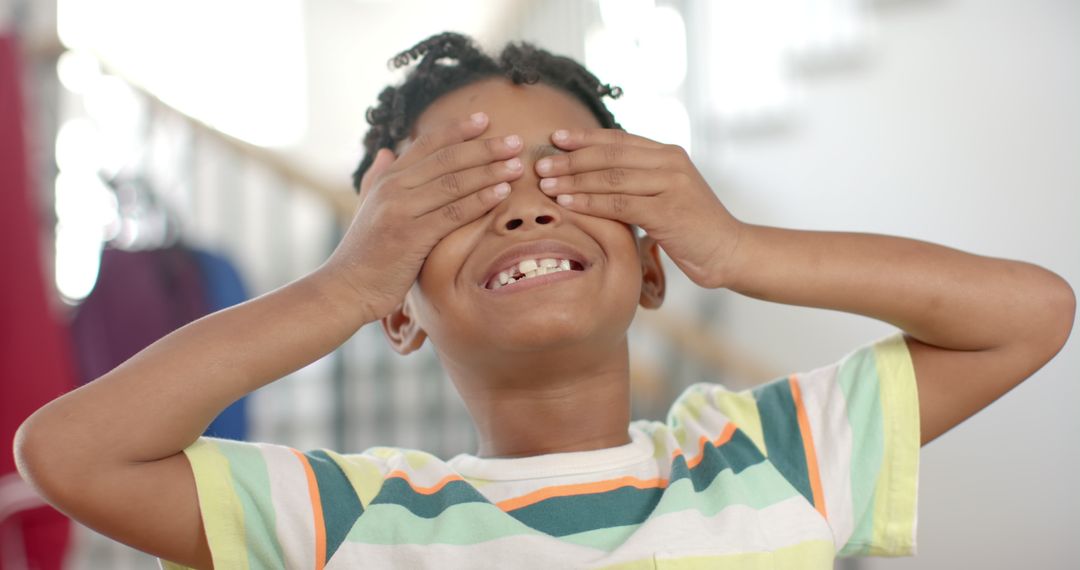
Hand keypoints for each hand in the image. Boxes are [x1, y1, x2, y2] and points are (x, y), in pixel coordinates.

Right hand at [321, 112, 523, 321]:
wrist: (347, 288)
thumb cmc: (364, 252)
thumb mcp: (367, 208)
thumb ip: (377, 178)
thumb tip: (387, 151)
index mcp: (387, 178)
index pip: (427, 144)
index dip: (458, 130)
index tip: (485, 120)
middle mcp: (393, 188)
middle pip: (447, 159)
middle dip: (485, 148)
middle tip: (516, 141)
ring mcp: (401, 210)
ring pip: (454, 183)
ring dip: (490, 172)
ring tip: (517, 165)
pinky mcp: (411, 236)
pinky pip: (453, 213)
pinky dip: (480, 201)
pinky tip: (502, 194)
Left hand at [535, 128, 742, 288]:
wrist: (729, 250)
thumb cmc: (692, 227)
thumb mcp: (666, 195)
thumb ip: (640, 181)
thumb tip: (597, 177)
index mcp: (668, 153)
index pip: (619, 138)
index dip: (585, 137)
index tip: (555, 138)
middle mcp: (670, 162)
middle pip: (610, 154)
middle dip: (572, 158)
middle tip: (541, 164)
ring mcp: (671, 185)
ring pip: (611, 177)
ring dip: (574, 180)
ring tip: (546, 183)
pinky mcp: (668, 211)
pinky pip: (620, 204)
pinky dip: (590, 203)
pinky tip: (567, 203)